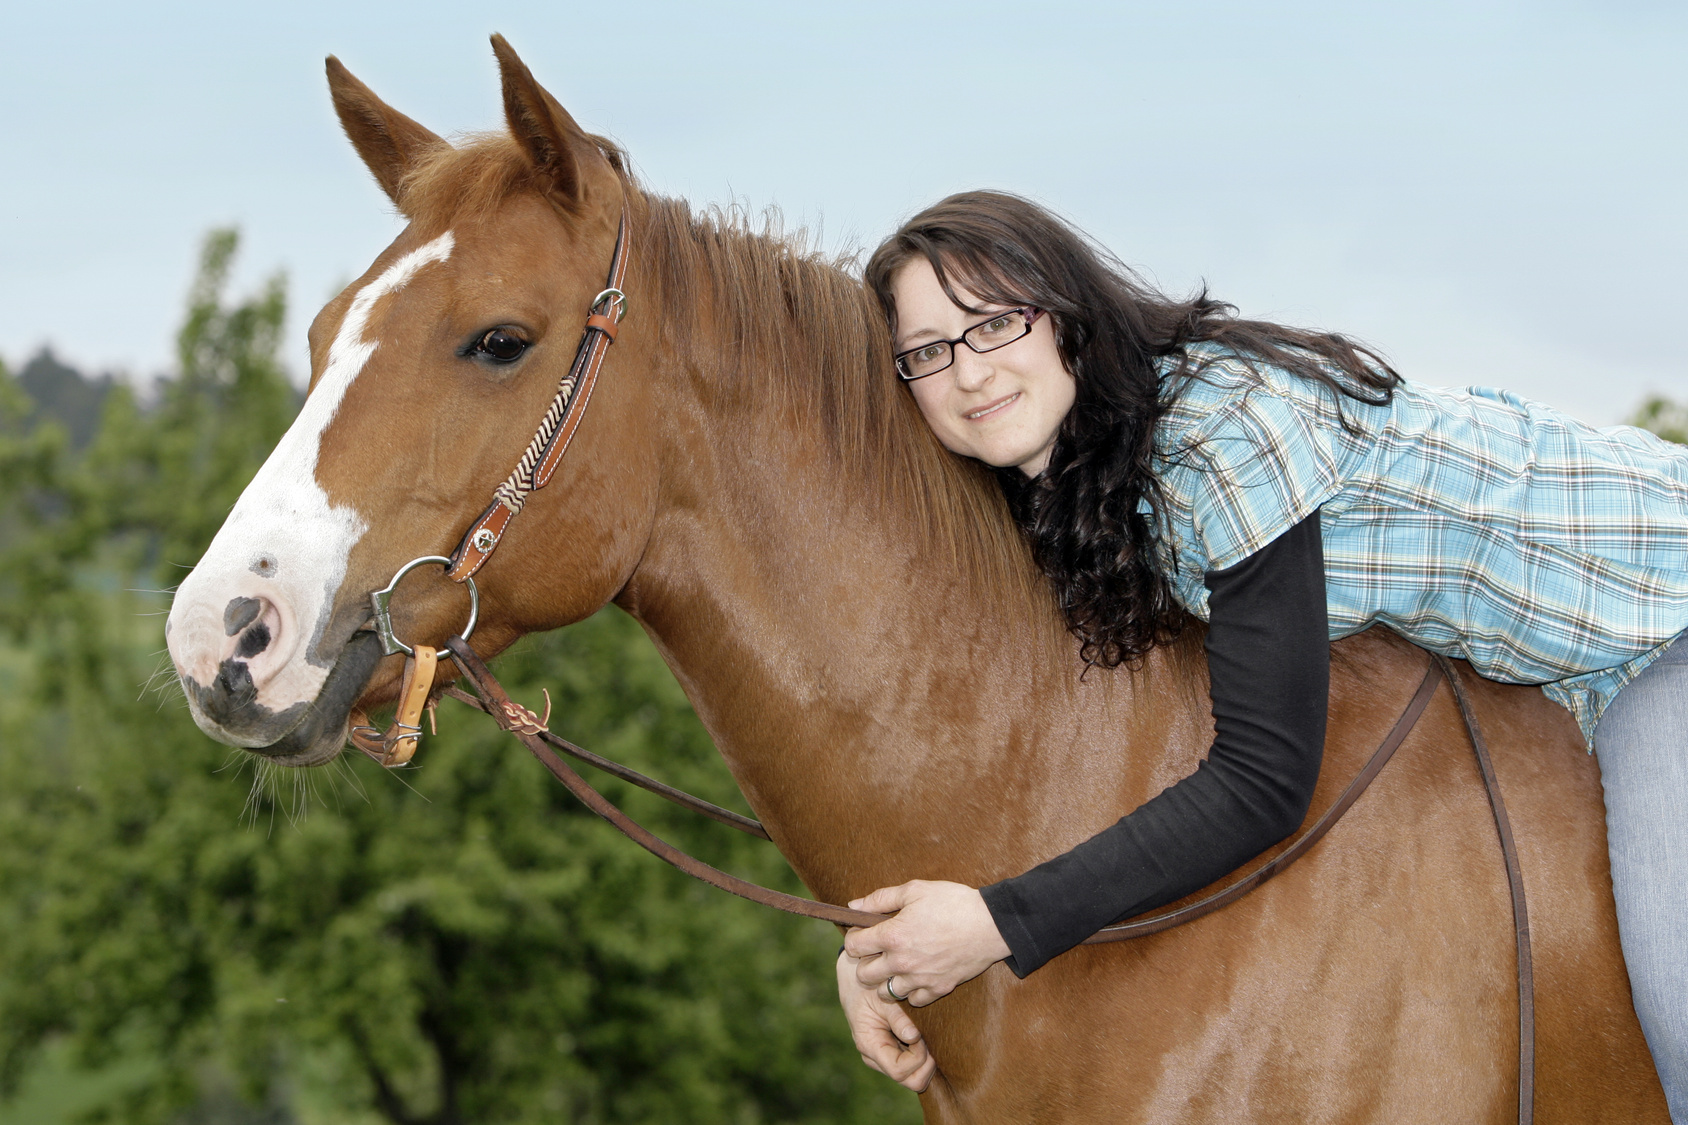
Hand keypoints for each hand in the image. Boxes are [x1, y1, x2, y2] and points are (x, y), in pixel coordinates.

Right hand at [838, 948, 935, 1091]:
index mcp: (869, 1045)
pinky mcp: (890, 1049)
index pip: (900, 1071)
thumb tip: (914, 1037)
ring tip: (925, 1033)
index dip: (918, 1058)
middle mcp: (875, 1057)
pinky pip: (912, 1063)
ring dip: (925, 1059)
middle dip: (926, 1065)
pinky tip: (923, 1034)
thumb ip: (898, 1018)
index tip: (923, 1036)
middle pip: (910, 1080)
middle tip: (930, 1039)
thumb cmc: (868, 983)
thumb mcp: (882, 996)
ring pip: (913, 1075)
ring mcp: (882, 1055)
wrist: (855, 975)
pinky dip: (922, 1054)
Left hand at [842, 880, 1009, 1006]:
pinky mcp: (938, 989)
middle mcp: (902, 962)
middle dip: (866, 962)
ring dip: (886, 980)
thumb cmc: (953, 902)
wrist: (992, 924)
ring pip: (885, 993)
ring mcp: (920, 979)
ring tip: (897, 965)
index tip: (865, 933)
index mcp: (892, 936)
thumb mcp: (915, 890)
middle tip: (879, 951)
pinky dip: (911, 991)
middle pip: (864, 975)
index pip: (853, 947)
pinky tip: (917, 975)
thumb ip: (880, 898)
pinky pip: (913, 1000)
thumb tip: (854, 905)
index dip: (855, 938)